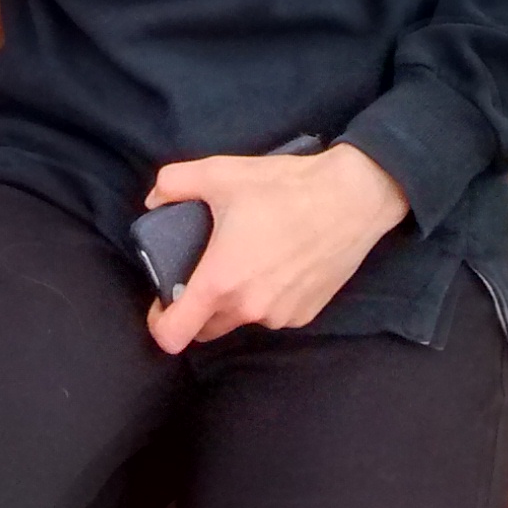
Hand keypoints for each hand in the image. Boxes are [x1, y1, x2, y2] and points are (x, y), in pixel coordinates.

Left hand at [143, 142, 409, 353]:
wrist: (353, 197)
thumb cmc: (285, 187)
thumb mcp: (221, 173)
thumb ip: (174, 182)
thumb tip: (154, 199)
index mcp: (220, 280)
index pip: (174, 334)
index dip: (159, 323)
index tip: (163, 302)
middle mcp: (248, 308)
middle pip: (205, 331)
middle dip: (197, 309)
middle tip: (204, 272)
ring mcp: (280, 316)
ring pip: (241, 321)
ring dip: (235, 303)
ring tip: (246, 261)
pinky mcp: (306, 314)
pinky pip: (272, 315)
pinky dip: (266, 299)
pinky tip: (277, 265)